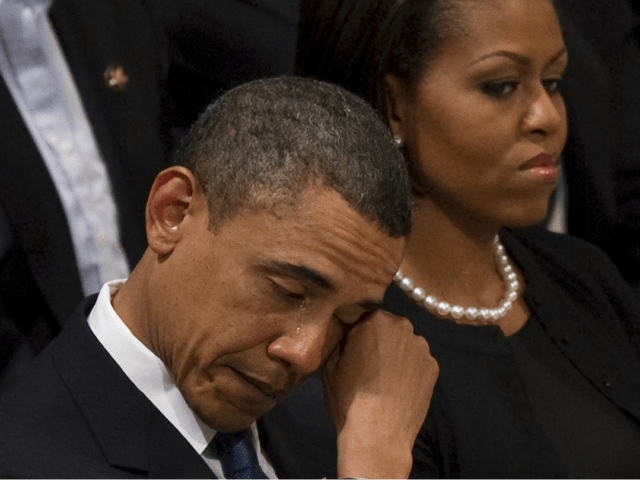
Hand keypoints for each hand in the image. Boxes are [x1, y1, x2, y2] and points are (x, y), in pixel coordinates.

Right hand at [323, 311, 437, 478]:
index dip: (353, 329)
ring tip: (386, 377)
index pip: (361, 315)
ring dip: (396, 352)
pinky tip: (400, 386)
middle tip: (368, 361)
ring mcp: (421, 346)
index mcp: (373, 320)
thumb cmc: (348, 399)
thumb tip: (346, 332)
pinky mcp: (434, 366)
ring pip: (405, 342)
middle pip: (387, 326)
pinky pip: (418, 360)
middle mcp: (401, 326)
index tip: (349, 344)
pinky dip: (410, 368)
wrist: (378, 436)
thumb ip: (341, 340)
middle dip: (378, 338)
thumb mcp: (330, 365)